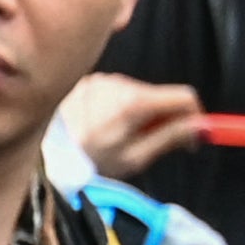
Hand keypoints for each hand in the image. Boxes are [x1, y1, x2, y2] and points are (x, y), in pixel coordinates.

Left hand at [62, 72, 205, 179]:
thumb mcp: (135, 158)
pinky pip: (112, 92)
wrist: (40, 157)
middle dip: (160, 117)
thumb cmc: (88, 163)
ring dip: (135, 112)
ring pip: (135, 93)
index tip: (191, 134)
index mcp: (134, 102)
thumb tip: (203, 127)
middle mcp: (117, 83)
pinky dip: (114, 107)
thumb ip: (171, 138)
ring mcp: (99, 80)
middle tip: (145, 143)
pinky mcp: (84, 82)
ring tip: (114, 137)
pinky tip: (97, 126)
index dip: (194, 115)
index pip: (184, 96)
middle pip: (157, 95)